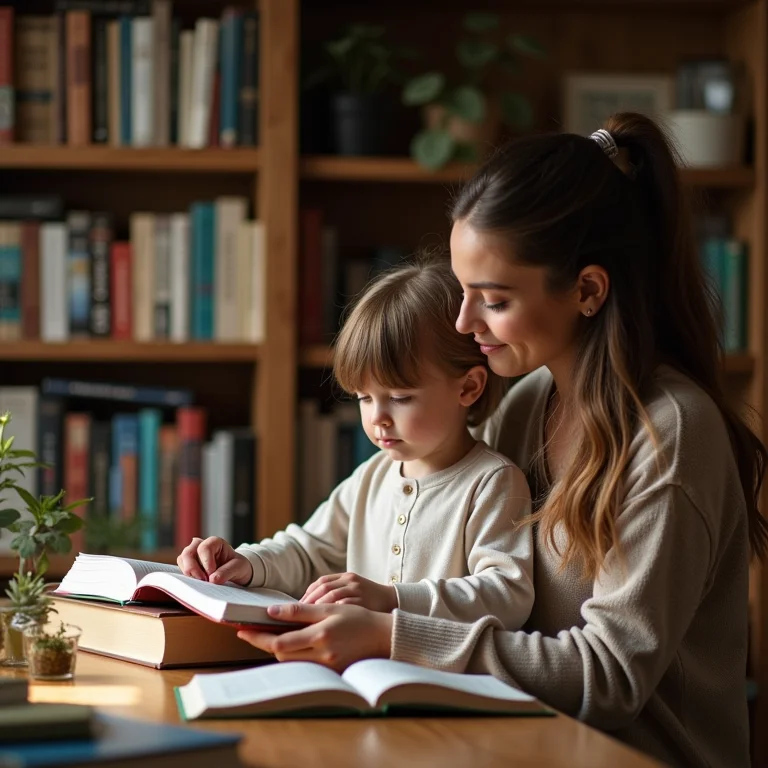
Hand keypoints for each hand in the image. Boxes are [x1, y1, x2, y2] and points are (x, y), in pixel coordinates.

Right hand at [177, 536, 252, 585]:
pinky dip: (187, 577)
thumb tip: (212, 579)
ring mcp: (193, 555)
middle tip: (203, 581)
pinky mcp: (188, 565)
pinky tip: (197, 583)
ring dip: (189, 573)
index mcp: (215, 542)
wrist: (235, 572)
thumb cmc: (237, 566)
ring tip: (201, 583)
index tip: (211, 575)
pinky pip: (181, 569)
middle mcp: (201, 545)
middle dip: (193, 569)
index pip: (204, 548)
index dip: (206, 563)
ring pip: (182, 560)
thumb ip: (227, 572)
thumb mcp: (239, 568)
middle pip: (188, 553)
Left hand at [238, 603, 392, 671]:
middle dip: (265, 643)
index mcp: (320, 636)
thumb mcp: (329, 608)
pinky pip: (303, 666)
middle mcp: (322, 655)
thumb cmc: (357, 618)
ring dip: (278, 650)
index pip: (279, 641)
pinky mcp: (330, 673)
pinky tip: (290, 646)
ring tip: (269, 636)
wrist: (383, 636)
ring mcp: (326, 667)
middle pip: (281, 654)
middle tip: (252, 631)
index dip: (258, 637)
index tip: (242, 631)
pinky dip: (293, 656)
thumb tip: (271, 611)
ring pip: (291, 662)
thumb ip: (300, 611)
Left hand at [301, 572, 397, 612]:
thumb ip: (333, 592)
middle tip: (298, 616)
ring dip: (317, 608)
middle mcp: (351, 582)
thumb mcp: (351, 589)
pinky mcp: (364, 604)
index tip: (297, 607)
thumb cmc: (368, 599)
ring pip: (332, 596)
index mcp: (346, 576)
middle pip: (324, 588)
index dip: (308, 594)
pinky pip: (344, 607)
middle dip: (309, 602)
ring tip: (308, 621)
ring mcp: (358, 592)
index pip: (321, 582)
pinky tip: (324, 625)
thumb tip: (306, 605)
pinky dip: (331, 615)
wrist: (392, 602)